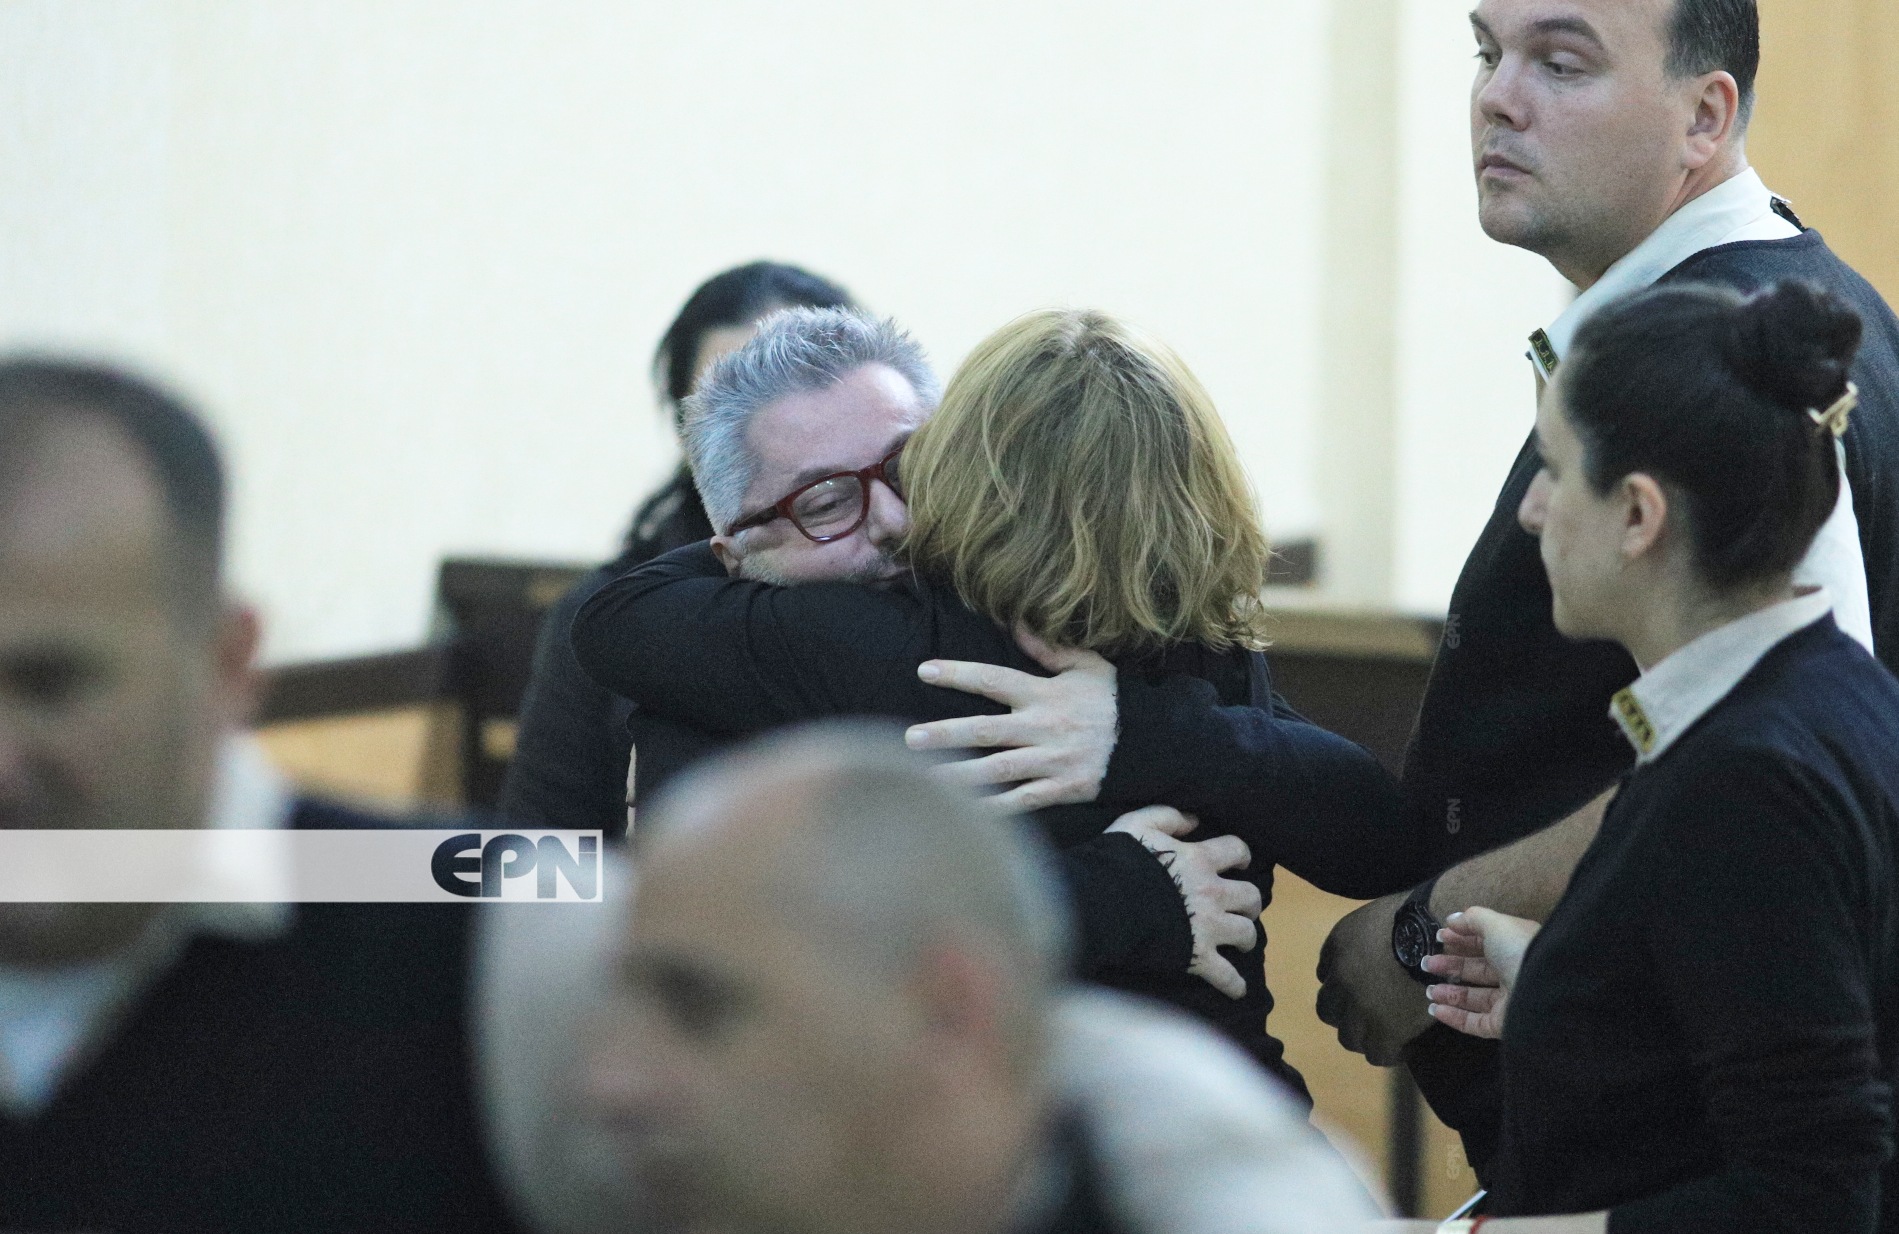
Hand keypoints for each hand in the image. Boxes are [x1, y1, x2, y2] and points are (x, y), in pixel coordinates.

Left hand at [906, 625, 1117, 810]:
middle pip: (984, 731)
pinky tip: (963, 815)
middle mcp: (1044, 728)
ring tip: (922, 780)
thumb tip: (1016, 622)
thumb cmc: (1114, 702)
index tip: (925, 671)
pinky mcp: (1061, 790)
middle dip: (945, 735)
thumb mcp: (1088, 666)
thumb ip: (1050, 647)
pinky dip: (992, 810)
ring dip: (957, 776)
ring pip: (995, 771)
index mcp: (1045, 695)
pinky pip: (1020, 802)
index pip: (994, 680)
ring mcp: (1051, 762)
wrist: (1155, 743)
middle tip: (909, 739)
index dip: (959, 674)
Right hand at [1106, 806, 1261, 999]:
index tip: (1240, 861)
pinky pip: (1226, 976)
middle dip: (1249, 901)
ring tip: (1240, 941)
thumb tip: (1193, 819)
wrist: (1103, 903)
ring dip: (1246, 936)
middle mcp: (1212, 893)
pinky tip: (1237, 989)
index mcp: (1200, 860)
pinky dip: (1234, 984)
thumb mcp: (1137, 824)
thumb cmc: (1116, 862)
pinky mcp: (1198, 957)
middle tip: (1241, 905)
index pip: (1237, 850)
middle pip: (1250, 896)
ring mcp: (1208, 927)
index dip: (1242, 855)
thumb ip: (1167, 816)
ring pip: (1247, 933)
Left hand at [1315, 892, 1435, 1065]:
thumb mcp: (1376, 918)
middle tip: (1371, 1016)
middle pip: (1329, 1011)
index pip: (1327, 978)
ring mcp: (1360, 1008)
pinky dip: (1389, 1052)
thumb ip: (1362, 940)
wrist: (1437, 934)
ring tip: (1388, 1034)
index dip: (1343, 989)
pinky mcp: (1385, 1030)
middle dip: (1346, 1015)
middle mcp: (1341, 980)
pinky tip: (1405, 1046)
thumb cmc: (1416, 917)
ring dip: (1365, 1036)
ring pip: (1349, 1037)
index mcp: (1337, 948)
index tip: (1361, 993)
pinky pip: (1377, 1054)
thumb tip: (1371, 954)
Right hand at [1424, 907, 1539, 1039]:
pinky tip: (1435, 1009)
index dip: (1461, 939)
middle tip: (1427, 964)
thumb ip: (1472, 919)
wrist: (1546, 991)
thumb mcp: (1496, 924)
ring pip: (1474, 998)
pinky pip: (1475, 1022)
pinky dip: (1453, 1017)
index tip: (1439, 937)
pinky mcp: (1504, 1025)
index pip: (1485, 943)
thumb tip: (1452, 920)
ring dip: (1449, 993)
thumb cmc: (1520, 951)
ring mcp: (1509, 1001)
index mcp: (1516, 948)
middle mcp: (1514, 974)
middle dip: (1450, 966)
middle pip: (1477, 970)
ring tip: (1429, 990)